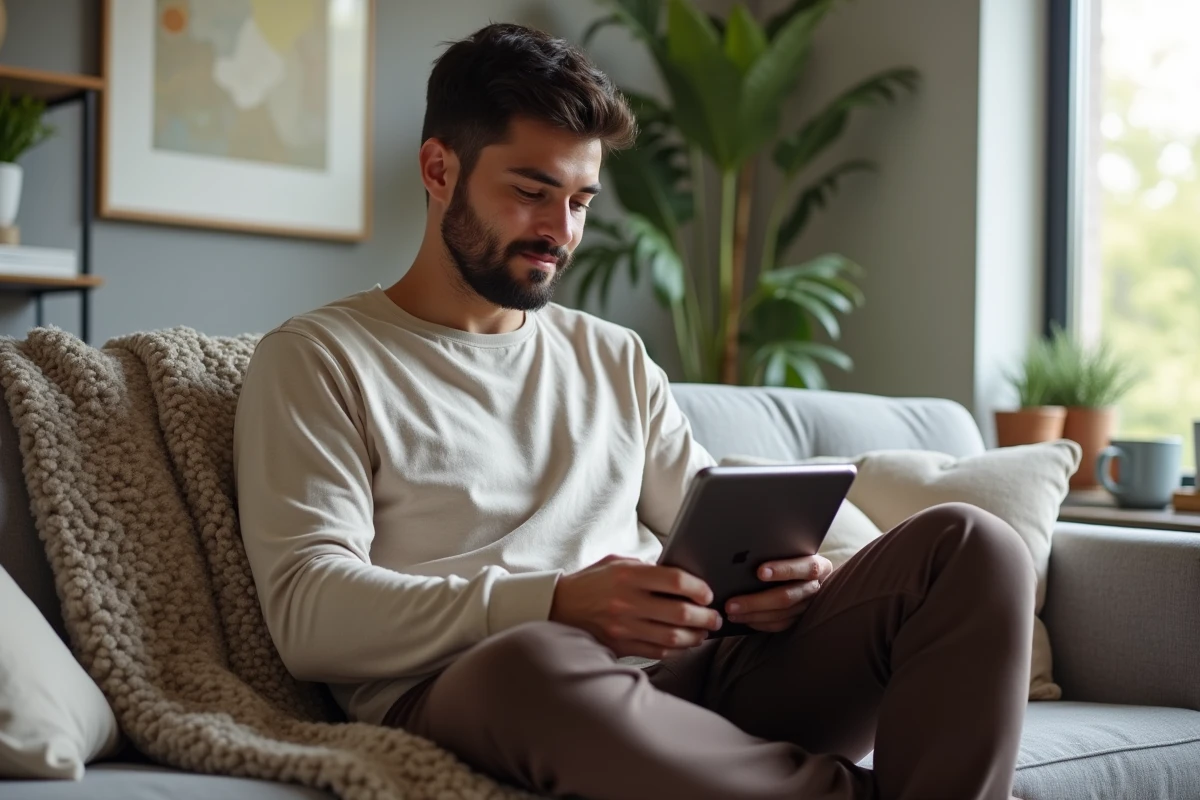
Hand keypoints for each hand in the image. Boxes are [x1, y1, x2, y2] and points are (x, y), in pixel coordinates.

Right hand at [549, 555, 723, 658]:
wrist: (559, 606)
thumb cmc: (592, 582)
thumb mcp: (616, 562)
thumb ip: (647, 567)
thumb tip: (680, 578)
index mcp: (628, 575)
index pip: (675, 581)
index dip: (698, 589)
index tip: (708, 594)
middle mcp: (627, 601)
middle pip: (679, 613)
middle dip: (705, 617)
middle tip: (715, 617)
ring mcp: (624, 626)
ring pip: (672, 637)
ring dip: (695, 637)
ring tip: (704, 632)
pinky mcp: (620, 645)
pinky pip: (657, 651)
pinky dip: (676, 649)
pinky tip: (684, 644)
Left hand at [725, 554, 833, 632]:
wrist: (808, 571)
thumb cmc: (794, 554)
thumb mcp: (792, 548)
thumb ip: (778, 550)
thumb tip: (746, 554)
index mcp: (819, 566)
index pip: (805, 568)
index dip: (783, 570)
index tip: (759, 572)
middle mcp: (815, 587)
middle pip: (787, 596)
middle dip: (756, 601)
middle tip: (731, 603)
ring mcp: (808, 605)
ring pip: (781, 614)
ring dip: (753, 614)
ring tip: (731, 613)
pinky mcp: (800, 618)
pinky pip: (780, 624)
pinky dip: (761, 623)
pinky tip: (744, 619)